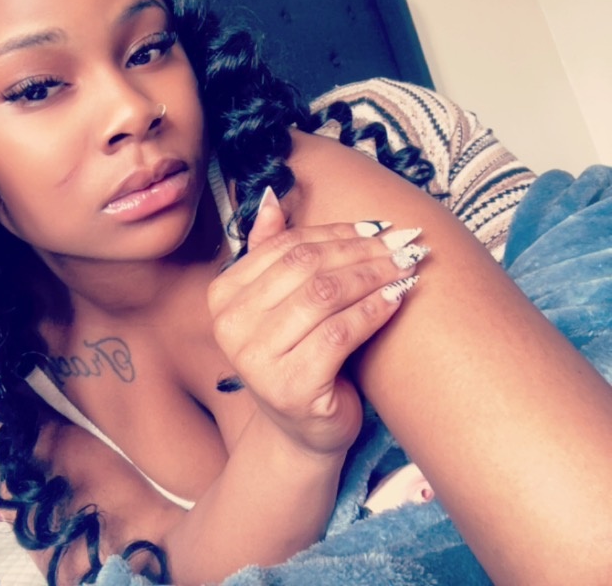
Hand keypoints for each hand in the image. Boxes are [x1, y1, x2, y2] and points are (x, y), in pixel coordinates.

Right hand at [208, 189, 424, 458]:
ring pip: (325, 295)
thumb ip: (272, 249)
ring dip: (373, 275)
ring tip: (405, 266)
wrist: (304, 432)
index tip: (377, 226)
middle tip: (402, 243)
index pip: (286, 247)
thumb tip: (271, 196)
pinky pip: (341, 332)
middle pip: (307, 267)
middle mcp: (230, 326)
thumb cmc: (299, 356)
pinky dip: (374, 310)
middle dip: (361, 250)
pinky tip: (397, 299)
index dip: (336, 232)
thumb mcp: (282, 301)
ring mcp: (256, 359)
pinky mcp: (291, 388)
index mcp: (223, 296)